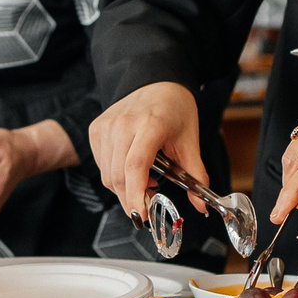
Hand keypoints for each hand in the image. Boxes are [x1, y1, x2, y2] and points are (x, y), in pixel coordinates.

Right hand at [90, 81, 202, 219]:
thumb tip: (200, 205)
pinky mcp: (96, 129)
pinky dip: (114, 175)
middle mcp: (123, 124)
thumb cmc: (174, 108)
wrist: (156, 81)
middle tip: (149, 206)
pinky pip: (101, 165)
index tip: (141, 216)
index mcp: (150, 125)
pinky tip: (131, 169)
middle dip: (131, 200)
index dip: (136, 195)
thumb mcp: (190, 140)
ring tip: (145, 184)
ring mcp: (106, 126)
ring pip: (107, 175)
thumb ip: (195, 174)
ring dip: (123, 189)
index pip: (136, 167)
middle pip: (118, 176)